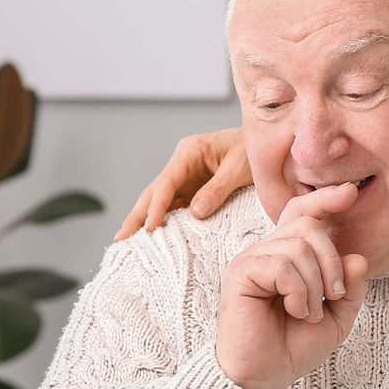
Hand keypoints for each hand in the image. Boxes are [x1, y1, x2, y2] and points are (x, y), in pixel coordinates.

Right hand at [116, 128, 250, 239]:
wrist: (267, 146)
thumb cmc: (254, 151)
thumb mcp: (240, 167)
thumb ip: (218, 189)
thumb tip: (196, 212)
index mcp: (189, 152)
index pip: (166, 182)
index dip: (156, 206)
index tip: (149, 227)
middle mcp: (182, 164)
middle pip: (154, 192)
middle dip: (137, 215)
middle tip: (121, 239)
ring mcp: (186, 177)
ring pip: (160, 201)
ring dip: (145, 220)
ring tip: (129, 242)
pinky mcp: (193, 189)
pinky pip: (175, 206)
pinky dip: (163, 221)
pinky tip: (153, 236)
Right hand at [214, 183, 368, 388]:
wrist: (264, 376)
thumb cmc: (292, 347)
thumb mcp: (336, 318)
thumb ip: (350, 289)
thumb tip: (358, 257)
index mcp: (286, 256)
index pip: (302, 213)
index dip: (325, 199)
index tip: (350, 192)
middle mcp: (267, 251)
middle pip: (307, 224)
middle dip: (331, 260)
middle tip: (333, 295)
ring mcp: (251, 260)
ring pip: (298, 245)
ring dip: (315, 284)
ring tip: (309, 313)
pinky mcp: (241, 273)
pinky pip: (282, 265)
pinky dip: (299, 290)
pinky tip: (296, 311)